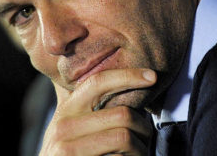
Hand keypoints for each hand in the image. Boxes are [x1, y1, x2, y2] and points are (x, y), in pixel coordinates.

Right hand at [39, 68, 156, 154]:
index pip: (98, 82)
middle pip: (122, 114)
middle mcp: (64, 127)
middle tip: (146, 138)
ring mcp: (68, 150)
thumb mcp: (69, 126)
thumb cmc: (67, 154)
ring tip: (138, 153)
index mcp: (67, 110)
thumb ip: (83, 103)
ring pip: (124, 137)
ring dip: (140, 148)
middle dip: (143, 127)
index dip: (128, 75)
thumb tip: (104, 69)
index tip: (152, 76)